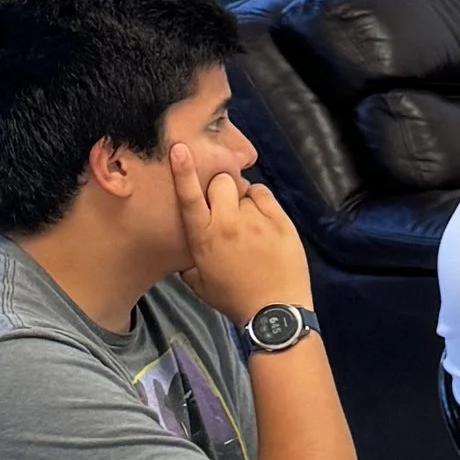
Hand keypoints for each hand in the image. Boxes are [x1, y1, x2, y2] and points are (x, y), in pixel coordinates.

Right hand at [172, 146, 311, 324]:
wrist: (275, 310)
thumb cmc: (234, 298)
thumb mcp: (197, 281)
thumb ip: (188, 256)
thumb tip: (184, 242)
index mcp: (203, 237)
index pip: (189, 197)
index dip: (183, 171)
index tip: (179, 149)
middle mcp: (227, 224)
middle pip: (220, 182)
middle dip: (220, 187)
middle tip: (226, 206)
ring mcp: (256, 221)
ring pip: (244, 188)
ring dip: (242, 198)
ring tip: (247, 220)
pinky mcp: (280, 222)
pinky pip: (265, 195)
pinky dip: (260, 201)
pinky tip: (261, 219)